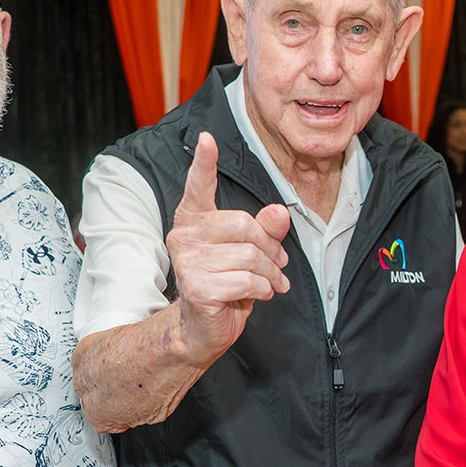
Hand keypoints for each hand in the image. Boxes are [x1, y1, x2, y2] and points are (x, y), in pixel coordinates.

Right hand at [166, 132, 292, 364]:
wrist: (204, 328)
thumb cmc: (226, 282)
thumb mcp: (250, 250)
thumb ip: (265, 228)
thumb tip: (280, 211)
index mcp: (194, 219)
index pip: (198, 186)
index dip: (204, 163)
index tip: (207, 138)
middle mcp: (185, 235)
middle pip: (244, 225)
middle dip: (270, 247)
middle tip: (279, 265)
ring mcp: (188, 262)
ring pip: (250, 255)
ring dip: (271, 273)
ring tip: (271, 283)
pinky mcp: (198, 287)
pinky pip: (247, 280)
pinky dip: (262, 289)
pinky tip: (257, 294)